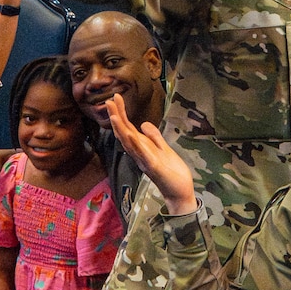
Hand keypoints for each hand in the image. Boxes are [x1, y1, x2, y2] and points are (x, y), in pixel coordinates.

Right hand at [105, 96, 194, 214]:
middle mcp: (139, 154)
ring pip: (129, 143)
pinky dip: (136, 145)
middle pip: (124, 133)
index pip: (128, 128)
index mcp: (142, 148)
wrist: (180, 191)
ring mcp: (145, 161)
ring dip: (121, 130)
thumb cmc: (172, 172)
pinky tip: (132, 135)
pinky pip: (143, 155)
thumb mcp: (163, 149)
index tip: (115, 98)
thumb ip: (154, 137)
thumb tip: (143, 124)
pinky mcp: (154, 168)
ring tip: (114, 116)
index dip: (121, 113)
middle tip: (109, 101)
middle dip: (117, 117)